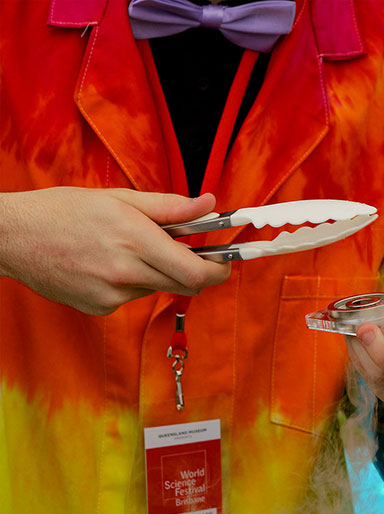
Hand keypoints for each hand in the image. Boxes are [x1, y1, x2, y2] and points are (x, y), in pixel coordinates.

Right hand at [0, 187, 230, 314]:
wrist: (13, 237)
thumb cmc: (64, 210)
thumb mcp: (120, 198)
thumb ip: (170, 206)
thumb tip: (209, 205)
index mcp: (135, 240)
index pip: (195, 272)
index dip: (218, 270)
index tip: (225, 262)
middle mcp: (125, 273)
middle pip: (185, 286)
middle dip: (195, 272)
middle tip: (189, 253)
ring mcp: (110, 296)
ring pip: (157, 289)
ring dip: (158, 273)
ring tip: (129, 250)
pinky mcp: (98, 309)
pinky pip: (132, 297)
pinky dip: (132, 283)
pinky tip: (107, 265)